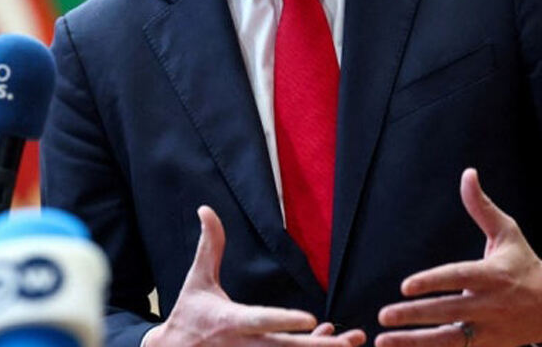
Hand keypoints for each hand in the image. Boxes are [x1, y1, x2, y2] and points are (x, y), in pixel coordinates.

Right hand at [146, 205, 366, 346]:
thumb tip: (206, 208)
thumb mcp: (198, 279)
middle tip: (349, 342)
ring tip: (352, 342)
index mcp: (232, 321)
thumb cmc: (189, 313)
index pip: (262, 321)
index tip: (312, 319)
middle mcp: (246, 345)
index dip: (286, 321)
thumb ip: (209, 245)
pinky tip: (329, 340)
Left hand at [375, 169, 541, 346]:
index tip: (405, 286)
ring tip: (384, 341)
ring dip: (414, 343)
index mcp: (493, 275)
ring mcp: (490, 330)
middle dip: (414, 315)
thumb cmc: (523, 264)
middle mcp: (490, 305)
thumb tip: (468, 173)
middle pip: (448, 312)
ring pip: (448, 340)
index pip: (458, 278)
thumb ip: (482, 207)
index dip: (432, 282)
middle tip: (384, 315)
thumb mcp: (507, 233)